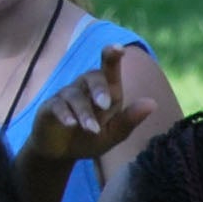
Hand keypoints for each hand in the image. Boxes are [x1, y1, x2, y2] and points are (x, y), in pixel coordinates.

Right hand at [18, 61, 150, 173]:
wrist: (61, 153)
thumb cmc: (90, 139)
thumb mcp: (113, 135)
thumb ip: (129, 120)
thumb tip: (152, 103)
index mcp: (105, 91)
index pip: (109, 69)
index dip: (112, 56)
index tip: (118, 48)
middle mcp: (85, 88)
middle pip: (92, 77)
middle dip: (99, 89)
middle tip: (105, 105)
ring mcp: (66, 96)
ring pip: (75, 96)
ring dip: (85, 113)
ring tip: (92, 130)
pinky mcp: (50, 107)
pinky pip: (57, 105)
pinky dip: (65, 114)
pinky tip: (71, 124)